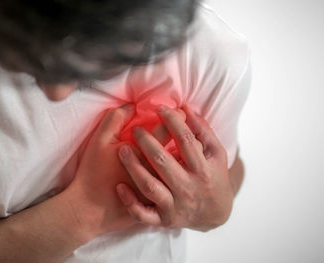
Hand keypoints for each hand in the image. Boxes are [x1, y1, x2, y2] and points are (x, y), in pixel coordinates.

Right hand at [59, 103, 185, 241]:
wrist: (89, 211)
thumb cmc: (94, 174)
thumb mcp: (99, 142)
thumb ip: (114, 120)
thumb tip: (131, 106)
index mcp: (146, 155)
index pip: (168, 129)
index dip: (175, 116)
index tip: (177, 109)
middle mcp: (161, 173)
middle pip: (184, 147)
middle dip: (187, 131)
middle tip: (188, 121)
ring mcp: (165, 190)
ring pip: (189, 167)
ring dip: (193, 151)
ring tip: (193, 140)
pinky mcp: (163, 204)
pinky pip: (184, 185)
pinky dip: (187, 174)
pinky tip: (185, 165)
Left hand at [116, 104, 233, 231]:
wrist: (216, 213)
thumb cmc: (214, 177)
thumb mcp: (216, 154)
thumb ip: (202, 131)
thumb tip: (185, 108)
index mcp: (202, 169)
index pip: (185, 140)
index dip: (172, 121)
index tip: (160, 109)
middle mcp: (188, 187)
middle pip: (163, 162)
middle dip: (147, 142)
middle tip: (136, 130)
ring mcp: (175, 205)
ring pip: (149, 186)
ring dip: (134, 167)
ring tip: (122, 150)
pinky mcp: (164, 219)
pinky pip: (143, 214)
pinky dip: (130, 203)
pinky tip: (120, 187)